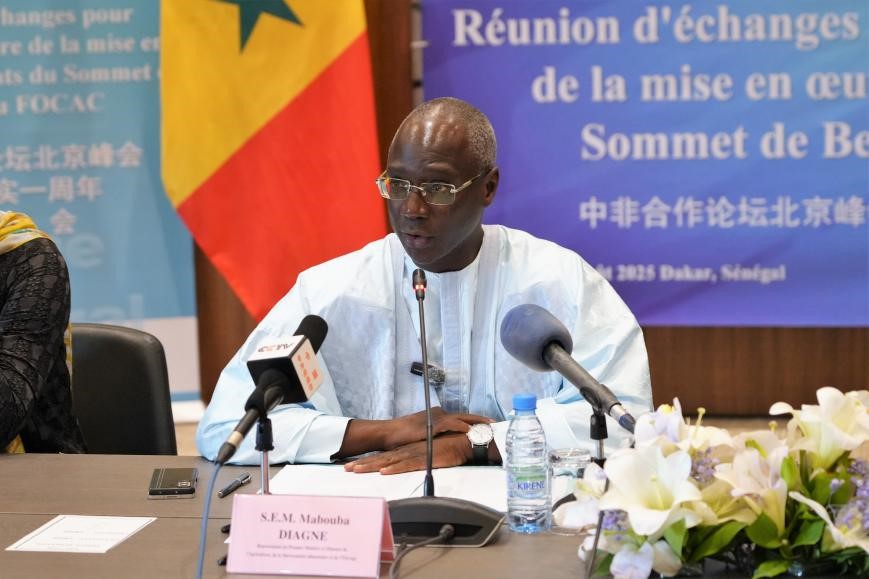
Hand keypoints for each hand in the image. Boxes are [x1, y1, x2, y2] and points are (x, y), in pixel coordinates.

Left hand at [344, 433, 471, 474]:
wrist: (466, 439)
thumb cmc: (450, 447)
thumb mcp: (430, 455)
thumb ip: (419, 460)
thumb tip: (409, 466)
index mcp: (408, 450)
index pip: (385, 456)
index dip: (369, 461)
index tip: (353, 466)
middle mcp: (408, 450)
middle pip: (382, 458)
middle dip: (363, 464)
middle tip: (346, 469)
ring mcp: (415, 453)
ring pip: (389, 461)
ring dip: (372, 466)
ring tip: (356, 470)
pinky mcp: (425, 458)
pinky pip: (407, 464)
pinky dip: (395, 468)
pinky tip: (383, 471)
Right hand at [382, 408, 490, 449]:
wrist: (388, 434)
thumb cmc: (401, 437)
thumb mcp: (421, 437)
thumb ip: (434, 438)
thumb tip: (443, 445)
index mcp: (437, 417)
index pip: (460, 418)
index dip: (473, 421)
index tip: (486, 424)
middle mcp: (439, 414)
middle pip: (465, 415)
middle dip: (480, 419)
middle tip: (495, 423)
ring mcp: (436, 418)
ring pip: (462, 418)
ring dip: (476, 422)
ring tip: (489, 426)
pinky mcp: (432, 424)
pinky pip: (451, 424)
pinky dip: (461, 427)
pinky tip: (470, 430)